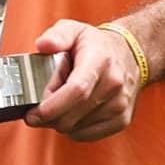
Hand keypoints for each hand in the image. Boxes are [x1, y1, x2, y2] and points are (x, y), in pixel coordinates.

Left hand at [22, 19, 143, 141]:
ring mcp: (120, 104)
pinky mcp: (122, 119)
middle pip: (73, 114)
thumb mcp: (74, 30)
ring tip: (56, 106)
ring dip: (59, 122)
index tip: (32, 113)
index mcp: (100, 60)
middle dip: (47, 118)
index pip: (77, 90)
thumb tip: (43, 45)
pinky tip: (71, 114)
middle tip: (33, 113)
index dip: (52, 106)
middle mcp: (113, 83)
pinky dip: (73, 129)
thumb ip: (57, 35)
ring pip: (78, 127)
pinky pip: (87, 134)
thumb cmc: (97, 45)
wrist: (131, 54)